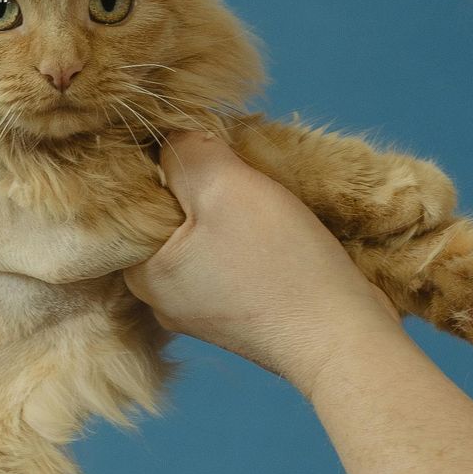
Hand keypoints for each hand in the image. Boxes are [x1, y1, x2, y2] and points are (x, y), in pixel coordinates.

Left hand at [125, 132, 396, 390]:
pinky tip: (270, 222)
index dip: (161, 162)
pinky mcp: (239, 315)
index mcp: (143, 274)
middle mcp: (163, 299)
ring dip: (227, 210)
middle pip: (169, 219)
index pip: (131, 202)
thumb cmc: (279, 265)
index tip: (195, 143)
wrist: (341, 337)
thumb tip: (172, 137)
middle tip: (230, 160)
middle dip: (196, 185)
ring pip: (203, 238)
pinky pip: (229, 260)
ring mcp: (202, 310)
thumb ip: (188, 153)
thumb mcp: (225, 186)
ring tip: (256, 188)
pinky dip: (245, 237)